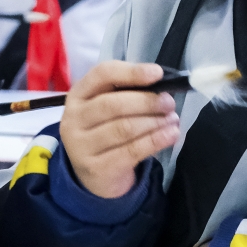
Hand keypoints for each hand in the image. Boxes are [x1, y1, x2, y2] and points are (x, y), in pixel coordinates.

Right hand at [60, 61, 180, 198]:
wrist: (94, 175)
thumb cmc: (105, 131)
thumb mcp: (107, 108)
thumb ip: (127, 93)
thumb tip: (160, 86)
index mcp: (78, 95)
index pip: (102, 74)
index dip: (131, 72)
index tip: (157, 73)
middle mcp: (73, 118)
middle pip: (113, 104)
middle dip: (147, 102)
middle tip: (169, 103)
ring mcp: (81, 146)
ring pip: (123, 128)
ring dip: (154, 122)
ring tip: (173, 120)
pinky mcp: (96, 168)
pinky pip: (131, 151)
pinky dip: (155, 141)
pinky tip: (170, 135)